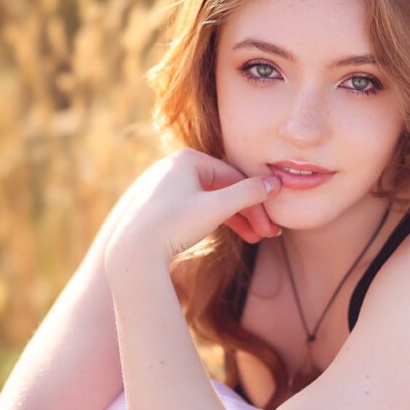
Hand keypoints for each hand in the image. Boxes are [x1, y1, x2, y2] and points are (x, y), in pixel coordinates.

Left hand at [103, 148, 282, 274]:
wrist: (133, 250)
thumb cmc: (174, 224)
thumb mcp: (218, 208)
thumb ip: (249, 193)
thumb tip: (277, 182)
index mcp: (188, 158)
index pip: (235, 177)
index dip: (257, 201)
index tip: (270, 223)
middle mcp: (175, 167)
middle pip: (224, 188)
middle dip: (248, 212)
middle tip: (266, 233)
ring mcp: (166, 186)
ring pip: (211, 200)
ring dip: (235, 219)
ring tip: (253, 238)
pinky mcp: (160, 205)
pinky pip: (196, 208)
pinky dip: (215, 221)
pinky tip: (229, 234)